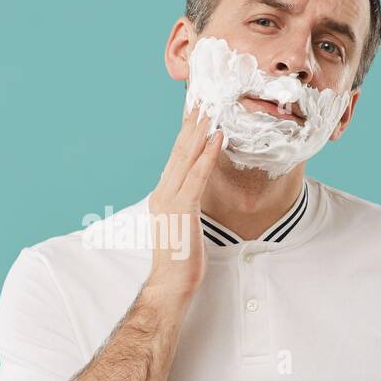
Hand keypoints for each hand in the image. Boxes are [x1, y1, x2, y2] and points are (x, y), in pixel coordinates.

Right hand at [144, 104, 222, 305]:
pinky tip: (218, 138)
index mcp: (162, 194)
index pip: (176, 157)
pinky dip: (208, 155)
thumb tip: (198, 193)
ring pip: (187, 156)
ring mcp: (170, 199)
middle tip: (203, 97)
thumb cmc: (180, 259)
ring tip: (211, 108)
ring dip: (201, 130)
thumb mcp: (183, 225)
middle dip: (192, 122)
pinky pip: (198, 176)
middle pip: (179, 150)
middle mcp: (163, 192)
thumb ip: (187, 205)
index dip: (187, 132)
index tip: (196, 111)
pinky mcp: (183, 209)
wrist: (169, 283)